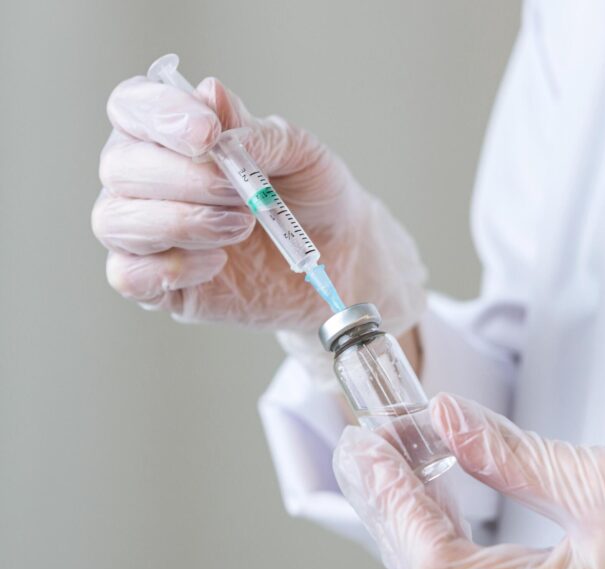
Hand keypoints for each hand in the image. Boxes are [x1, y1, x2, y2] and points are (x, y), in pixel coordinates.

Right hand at [91, 74, 424, 376]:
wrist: (337, 262)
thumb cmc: (314, 199)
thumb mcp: (302, 156)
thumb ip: (257, 130)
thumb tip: (209, 95)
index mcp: (175, 136)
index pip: (131, 108)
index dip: (157, 115)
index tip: (207, 132)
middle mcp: (149, 182)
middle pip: (119, 166)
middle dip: (183, 178)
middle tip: (240, 193)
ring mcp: (149, 236)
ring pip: (114, 220)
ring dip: (180, 221)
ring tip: (240, 226)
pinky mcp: (160, 286)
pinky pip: (129, 276)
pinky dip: (171, 267)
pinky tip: (217, 263)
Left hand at [333, 392, 604, 568]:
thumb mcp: (601, 474)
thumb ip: (507, 452)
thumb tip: (444, 420)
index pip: (439, 566)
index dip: (395, 503)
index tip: (370, 449)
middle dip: (389, 511)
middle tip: (362, 450)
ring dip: (411, 524)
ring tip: (385, 464)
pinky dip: (444, 540)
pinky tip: (430, 497)